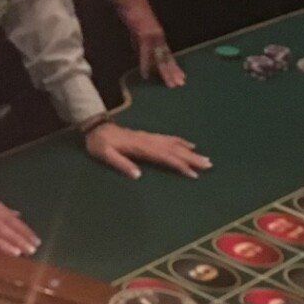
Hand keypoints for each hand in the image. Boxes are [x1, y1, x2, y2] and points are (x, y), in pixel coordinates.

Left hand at [85, 122, 209, 179]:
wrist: (95, 127)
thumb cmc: (99, 144)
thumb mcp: (105, 155)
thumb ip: (121, 164)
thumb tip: (138, 175)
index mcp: (140, 147)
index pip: (164, 157)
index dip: (179, 165)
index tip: (193, 173)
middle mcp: (149, 141)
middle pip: (174, 150)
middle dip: (192, 158)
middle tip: (208, 165)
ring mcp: (150, 138)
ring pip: (174, 144)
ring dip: (190, 152)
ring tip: (205, 158)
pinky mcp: (149, 137)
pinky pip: (169, 139)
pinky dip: (181, 142)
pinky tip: (189, 145)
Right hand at [117, 0, 184, 86]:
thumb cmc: (133, 12)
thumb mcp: (139, 31)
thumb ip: (141, 44)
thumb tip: (144, 56)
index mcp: (159, 36)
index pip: (167, 54)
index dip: (173, 66)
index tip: (180, 77)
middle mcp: (159, 37)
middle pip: (167, 58)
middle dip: (173, 72)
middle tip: (179, 84)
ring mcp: (152, 36)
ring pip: (160, 58)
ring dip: (165, 72)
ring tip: (170, 83)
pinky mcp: (144, 35)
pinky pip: (145, 53)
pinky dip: (145, 65)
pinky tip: (146, 75)